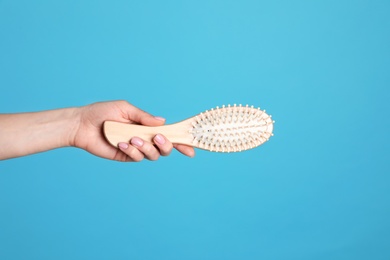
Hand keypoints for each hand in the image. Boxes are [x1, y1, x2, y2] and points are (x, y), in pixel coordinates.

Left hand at [72, 100, 194, 161]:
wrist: (83, 124)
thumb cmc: (103, 112)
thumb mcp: (126, 109)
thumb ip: (144, 117)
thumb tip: (163, 122)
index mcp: (147, 127)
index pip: (169, 135)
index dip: (181, 142)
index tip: (191, 147)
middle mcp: (144, 139)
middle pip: (165, 148)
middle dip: (166, 145)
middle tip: (157, 138)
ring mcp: (136, 149)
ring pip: (153, 155)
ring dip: (147, 148)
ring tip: (132, 139)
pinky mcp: (125, 156)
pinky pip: (136, 157)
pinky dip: (132, 151)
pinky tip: (121, 143)